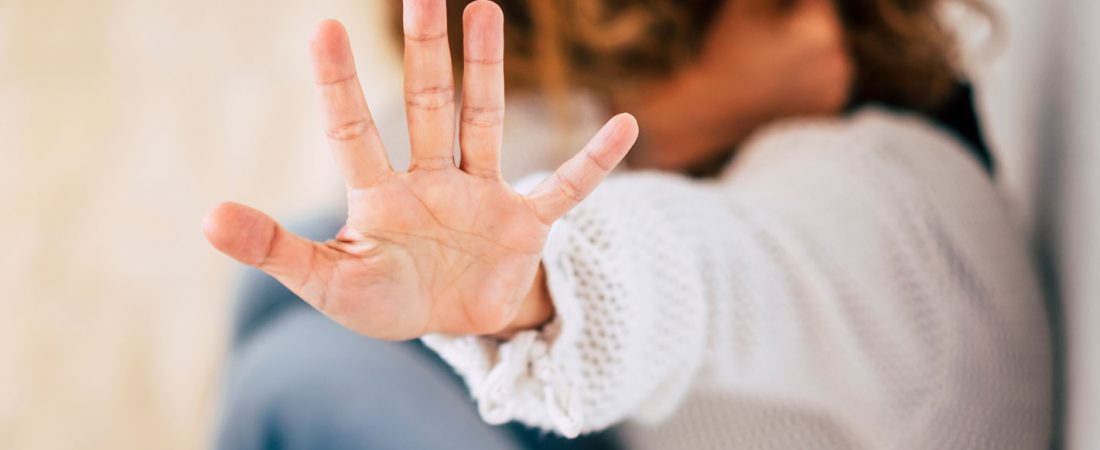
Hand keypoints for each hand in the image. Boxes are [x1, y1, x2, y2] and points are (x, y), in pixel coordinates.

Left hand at [202, 0, 638, 339]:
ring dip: (487, 72)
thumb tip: (208, 216)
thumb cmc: (388, 300)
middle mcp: (433, 181)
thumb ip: (276, 250)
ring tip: (486, 11)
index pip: (354, 129)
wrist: (457, 325)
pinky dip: (594, 162)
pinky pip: (566, 187)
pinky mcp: (527, 223)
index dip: (338, 83)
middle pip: (428, 107)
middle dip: (427, 53)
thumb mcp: (329, 282)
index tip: (322, 27)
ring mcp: (483, 196)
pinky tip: (625, 125)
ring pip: (484, 124)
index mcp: (381, 195)